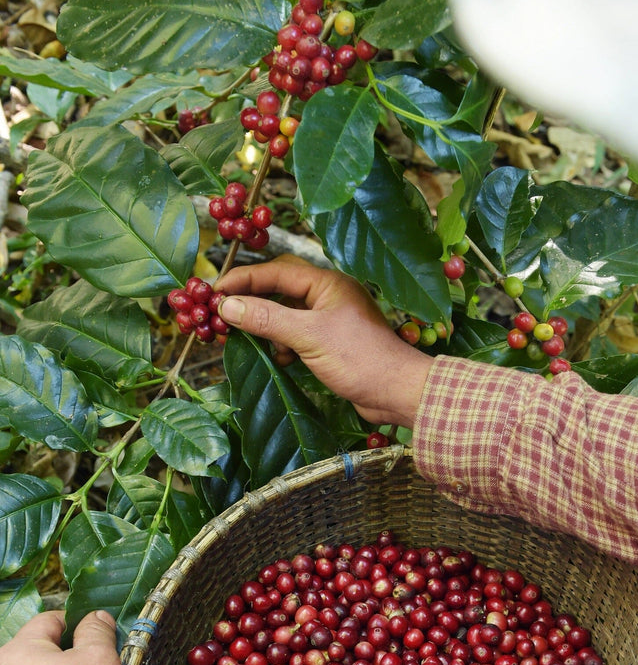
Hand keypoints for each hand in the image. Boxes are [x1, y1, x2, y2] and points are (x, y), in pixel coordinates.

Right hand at [214, 257, 432, 428]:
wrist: (398, 393)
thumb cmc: (361, 359)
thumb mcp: (308, 337)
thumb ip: (267, 319)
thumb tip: (227, 307)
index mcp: (327, 283)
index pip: (275, 271)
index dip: (242, 279)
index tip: (212, 292)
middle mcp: (329, 296)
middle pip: (280, 289)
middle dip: (252, 301)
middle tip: (223, 314)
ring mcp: (331, 320)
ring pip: (287, 314)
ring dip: (267, 326)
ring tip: (247, 338)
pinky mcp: (332, 343)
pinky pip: (298, 336)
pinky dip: (284, 345)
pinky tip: (280, 359)